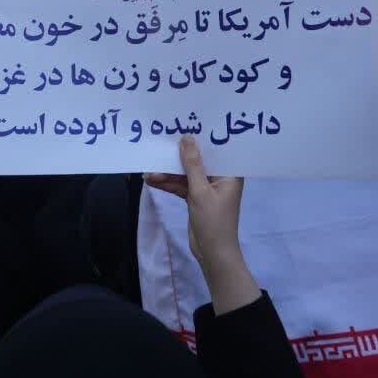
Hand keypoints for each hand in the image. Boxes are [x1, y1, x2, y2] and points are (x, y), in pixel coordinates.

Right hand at [145, 135, 261, 313]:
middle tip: (160, 142)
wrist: (212, 253)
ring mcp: (207, 188)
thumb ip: (192, 164)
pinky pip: (181, 185)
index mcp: (230, 173)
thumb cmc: (213, 221)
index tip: (185, 123)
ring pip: (186, 174)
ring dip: (168, 173)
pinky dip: (168, 183)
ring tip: (148, 170)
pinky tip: (151, 180)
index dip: (201, 137)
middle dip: (178, 155)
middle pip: (198, 160)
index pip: (216, 149)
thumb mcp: (200, 191)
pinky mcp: (196, 197)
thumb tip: (187, 137)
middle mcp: (220, 177)